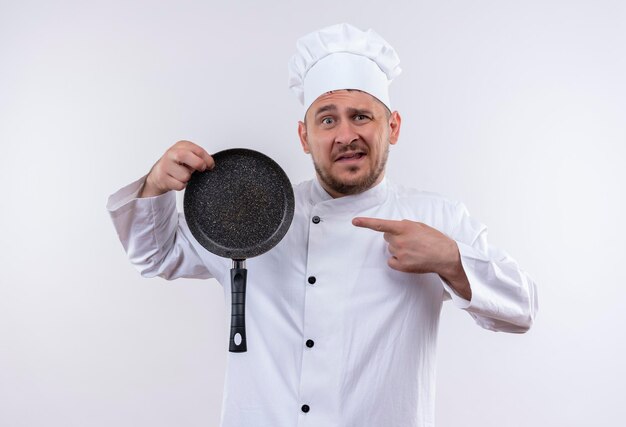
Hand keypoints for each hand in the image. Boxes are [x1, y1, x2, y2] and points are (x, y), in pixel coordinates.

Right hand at [140, 140, 214, 197]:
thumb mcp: (188, 156)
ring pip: (184, 175)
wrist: (159, 174)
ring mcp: (166, 166)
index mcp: (181, 146)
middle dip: (197, 164)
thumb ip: (199, 157)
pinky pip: (180, 185)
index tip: (210, 165)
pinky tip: (177, 181)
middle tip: (201, 168)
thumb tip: (211, 164)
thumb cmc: (177, 165)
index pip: (196, 149)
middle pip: (185, 156)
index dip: (207, 159)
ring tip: (183, 175)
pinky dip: (182, 185)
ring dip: (188, 178)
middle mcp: (172, 153)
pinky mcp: (163, 178)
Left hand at [352, 217, 471, 298]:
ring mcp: (400, 253)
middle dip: (395, 237)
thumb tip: (393, 229)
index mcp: (404, 227)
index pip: (381, 225)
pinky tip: (411, 258)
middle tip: (411, 240)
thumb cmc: (434, 239)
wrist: (446, 256)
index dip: (366, 223)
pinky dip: (398, 260)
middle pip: (386, 238)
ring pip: (390, 249)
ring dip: (399, 248)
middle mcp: (400, 240)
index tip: (354, 221)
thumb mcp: (419, 226)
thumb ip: (404, 226)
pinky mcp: (402, 265)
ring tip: (414, 250)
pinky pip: (391, 261)